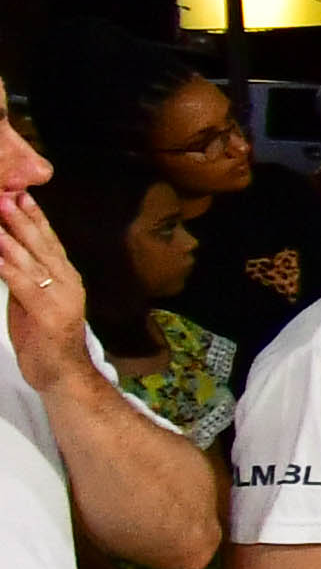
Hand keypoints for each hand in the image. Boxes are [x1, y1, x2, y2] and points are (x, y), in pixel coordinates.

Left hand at [0, 190, 82, 392]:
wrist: (63, 376)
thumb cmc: (45, 341)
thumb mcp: (34, 302)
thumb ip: (25, 278)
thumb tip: (8, 255)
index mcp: (65, 277)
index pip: (50, 241)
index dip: (35, 217)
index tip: (21, 193)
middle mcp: (66, 281)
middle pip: (42, 243)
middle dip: (21, 216)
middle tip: (6, 192)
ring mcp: (60, 296)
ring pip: (30, 258)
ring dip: (10, 233)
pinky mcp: (47, 313)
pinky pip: (21, 282)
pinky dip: (5, 263)